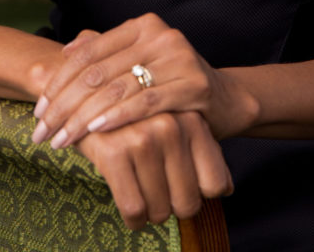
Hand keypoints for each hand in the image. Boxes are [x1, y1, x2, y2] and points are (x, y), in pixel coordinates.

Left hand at [31, 13, 257, 147]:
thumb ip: (105, 54)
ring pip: (116, 89)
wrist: (225, 100)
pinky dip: (117, 117)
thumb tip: (64, 52)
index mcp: (142, 26)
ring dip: (82, 118)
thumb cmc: (171, 84)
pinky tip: (95, 132)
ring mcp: (178, 57)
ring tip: (60, 140)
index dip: (58, 81)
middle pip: (97, 72)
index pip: (88, 52)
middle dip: (63, 105)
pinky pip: (145, 102)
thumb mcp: (139, 64)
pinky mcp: (193, 84)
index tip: (38, 109)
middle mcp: (160, 35)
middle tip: (41, 132)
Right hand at [74, 110, 233, 228]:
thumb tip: (226, 189)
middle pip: (188, 203)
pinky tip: (130, 206)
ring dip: (151, 213)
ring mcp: (142, 137)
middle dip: (173, 208)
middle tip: (160, 197)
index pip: (215, 184)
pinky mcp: (113, 151)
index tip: (184, 191)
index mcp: (192, 120)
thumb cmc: (139, 118)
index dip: (200, 195)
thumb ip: (203, 152)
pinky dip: (133, 218)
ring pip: (160, 210)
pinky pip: (134, 209)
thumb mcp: (177, 125)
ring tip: (143, 195)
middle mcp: (171, 126)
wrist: (87, 94)